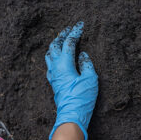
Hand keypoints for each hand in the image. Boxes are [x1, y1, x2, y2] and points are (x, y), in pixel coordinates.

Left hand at [45, 21, 97, 139]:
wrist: (72, 115)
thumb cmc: (82, 98)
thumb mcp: (90, 79)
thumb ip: (87, 64)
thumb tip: (82, 55)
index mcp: (64, 64)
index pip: (69, 43)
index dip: (75, 32)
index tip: (80, 25)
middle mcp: (55, 67)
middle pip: (55, 45)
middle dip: (62, 35)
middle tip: (69, 29)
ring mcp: (53, 74)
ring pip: (50, 53)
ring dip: (55, 44)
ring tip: (61, 39)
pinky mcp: (54, 81)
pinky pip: (50, 63)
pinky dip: (54, 55)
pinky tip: (58, 56)